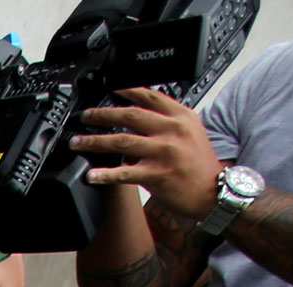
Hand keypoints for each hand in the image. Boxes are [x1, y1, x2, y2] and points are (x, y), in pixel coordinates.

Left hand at [69, 88, 225, 223]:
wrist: (214, 191)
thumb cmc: (199, 164)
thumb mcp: (190, 132)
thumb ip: (165, 122)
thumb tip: (135, 118)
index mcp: (180, 116)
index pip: (149, 96)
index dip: (125, 90)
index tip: (106, 89)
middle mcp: (173, 130)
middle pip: (130, 115)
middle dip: (102, 114)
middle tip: (85, 116)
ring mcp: (165, 152)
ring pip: (122, 140)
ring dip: (95, 141)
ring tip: (78, 142)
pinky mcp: (158, 174)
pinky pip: (125, 173)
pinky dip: (105, 174)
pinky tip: (91, 174)